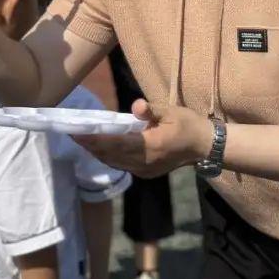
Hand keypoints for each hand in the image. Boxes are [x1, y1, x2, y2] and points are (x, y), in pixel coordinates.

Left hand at [73, 99, 212, 177]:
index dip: (94, 140)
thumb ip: (152, 110)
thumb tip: (136, 106)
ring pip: (114, 163)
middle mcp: (144, 162)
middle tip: (73, 134)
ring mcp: (145, 170)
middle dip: (91, 146)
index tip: (77, 133)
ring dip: (98, 153)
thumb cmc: (188, 124)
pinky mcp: (147, 173)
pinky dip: (109, 158)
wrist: (205, 146)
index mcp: (150, 146)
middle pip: (110, 156)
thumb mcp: (172, 111)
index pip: (115, 144)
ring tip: (83, 141)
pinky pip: (122, 167)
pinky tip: (101, 150)